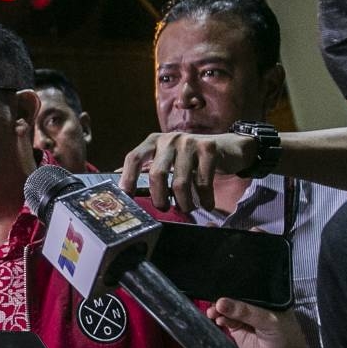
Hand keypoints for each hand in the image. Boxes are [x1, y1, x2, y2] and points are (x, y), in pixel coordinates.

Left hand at [119, 131, 254, 211]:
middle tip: (164, 208)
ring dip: (184, 202)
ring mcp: (189, 142)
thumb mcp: (167, 159)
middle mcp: (169, 139)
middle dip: (159, 198)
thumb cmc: (191, 159)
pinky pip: (202, 182)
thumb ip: (147, 168)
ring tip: (187, 208)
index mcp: (154, 141)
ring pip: (180, 182)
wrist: (228, 148)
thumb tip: (118, 182)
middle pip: (157, 174)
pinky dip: (204, 198)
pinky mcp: (209, 148)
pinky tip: (206, 204)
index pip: (134, 158)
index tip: (127, 197)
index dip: (128, 178)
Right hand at [206, 298, 316, 347]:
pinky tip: (218, 320)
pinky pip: (226, 321)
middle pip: (236, 299)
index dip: (234, 289)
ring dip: (219, 310)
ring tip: (213, 312)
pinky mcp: (238, 330)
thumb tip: (222, 303)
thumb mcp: (269, 321)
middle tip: (216, 304)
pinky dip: (220, 319)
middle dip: (224, 300)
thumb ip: (246, 312)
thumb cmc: (288, 341)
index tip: (221, 291)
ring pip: (228, 310)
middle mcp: (257, 308)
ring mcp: (246, 319)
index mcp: (269, 300)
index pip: (248, 289)